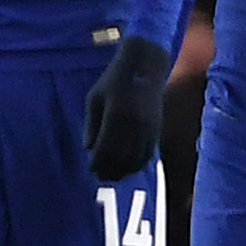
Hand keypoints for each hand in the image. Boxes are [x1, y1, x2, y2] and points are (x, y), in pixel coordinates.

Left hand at [85, 36, 172, 180]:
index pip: (106, 148)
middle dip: (110, 170)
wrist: (144, 68)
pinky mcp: (157, 129)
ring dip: (124, 170)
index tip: (90, 169)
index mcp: (116, 115)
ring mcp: (149, 128)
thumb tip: (88, 148)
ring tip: (112, 176)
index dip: (98, 162)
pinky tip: (128, 167)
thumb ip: (91, 124)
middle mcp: (135, 124)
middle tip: (100, 177)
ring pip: (137, 158)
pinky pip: (148, 153)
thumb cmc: (113, 81)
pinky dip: (138, 164)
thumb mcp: (94, 98)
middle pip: (122, 157)